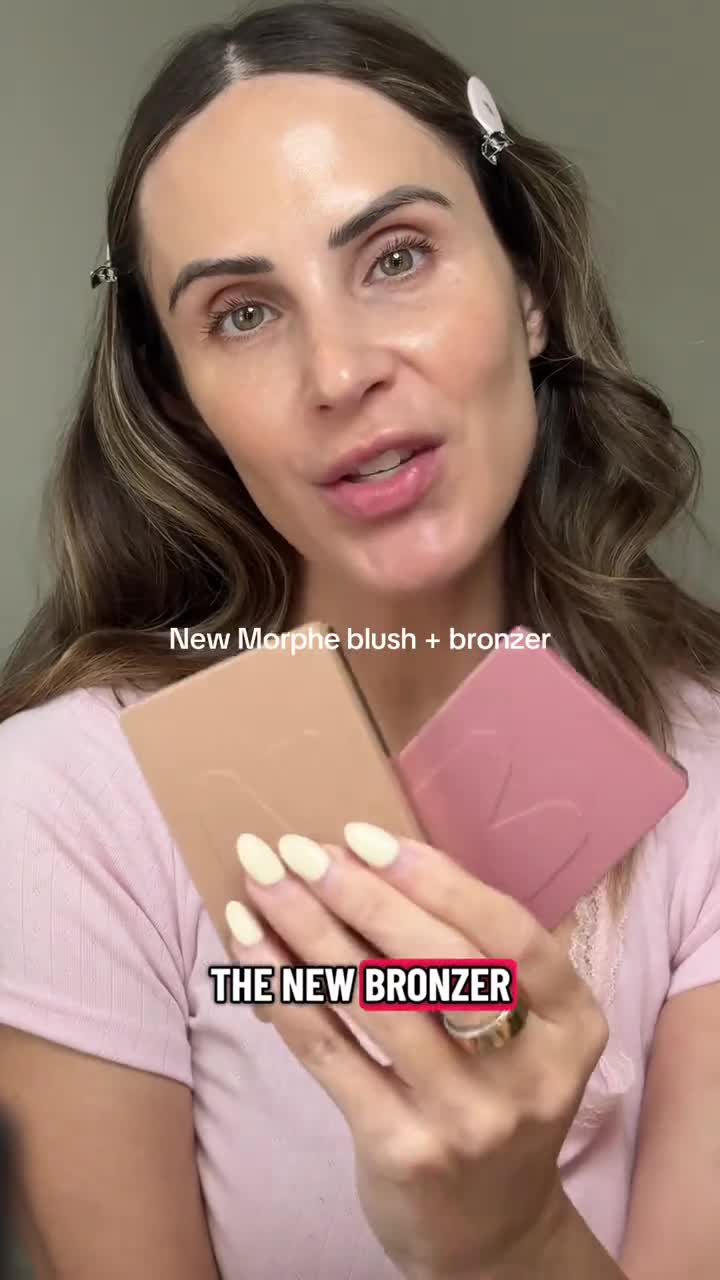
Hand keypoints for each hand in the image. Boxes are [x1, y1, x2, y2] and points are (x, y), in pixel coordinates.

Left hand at [226, 825, 607, 1279]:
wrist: (490, 1233)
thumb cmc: (492, 1097)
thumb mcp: (520, 1034)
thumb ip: (471, 959)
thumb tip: (367, 862)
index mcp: (572, 1024)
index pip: (508, 935)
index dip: (436, 880)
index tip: (364, 838)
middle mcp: (530, 1072)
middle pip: (440, 963)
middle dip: (359, 896)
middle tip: (296, 850)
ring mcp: (469, 1118)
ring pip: (375, 1001)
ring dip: (307, 931)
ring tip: (261, 885)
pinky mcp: (405, 1150)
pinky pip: (331, 1050)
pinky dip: (283, 990)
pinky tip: (250, 949)